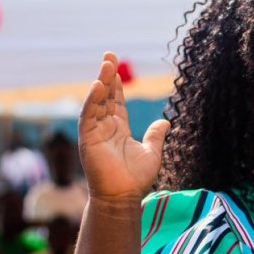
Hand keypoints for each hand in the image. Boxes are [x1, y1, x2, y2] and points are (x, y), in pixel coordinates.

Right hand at [78, 53, 170, 200]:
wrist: (123, 197)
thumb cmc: (136, 178)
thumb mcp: (152, 152)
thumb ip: (156, 136)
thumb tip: (166, 121)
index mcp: (118, 129)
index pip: (116, 102)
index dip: (116, 85)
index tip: (117, 67)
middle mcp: (105, 127)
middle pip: (105, 96)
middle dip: (107, 76)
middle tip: (110, 56)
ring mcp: (95, 132)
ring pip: (96, 102)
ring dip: (101, 82)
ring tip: (106, 64)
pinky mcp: (87, 139)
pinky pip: (88, 115)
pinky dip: (92, 100)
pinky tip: (98, 86)